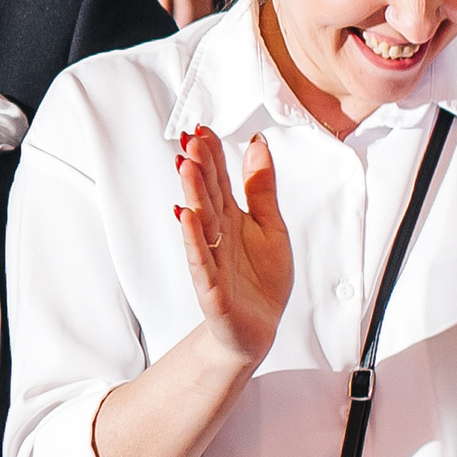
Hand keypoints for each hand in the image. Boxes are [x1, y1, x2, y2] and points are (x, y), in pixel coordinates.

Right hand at [175, 126, 289, 365]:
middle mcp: (218, 235)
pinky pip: (201, 260)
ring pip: (201, 223)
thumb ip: (261, 187)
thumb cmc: (261, 278)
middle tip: (190, 139)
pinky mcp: (211, 288)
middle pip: (207, 196)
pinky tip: (185, 216)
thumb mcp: (271, 226)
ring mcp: (212, 260)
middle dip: (199, 167)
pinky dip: (193, 239)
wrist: (258, 328)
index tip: (202, 129)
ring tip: (186, 167)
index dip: (212, 155)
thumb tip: (257, 144)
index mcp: (232, 218)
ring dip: (192, 194)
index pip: (219, 180)